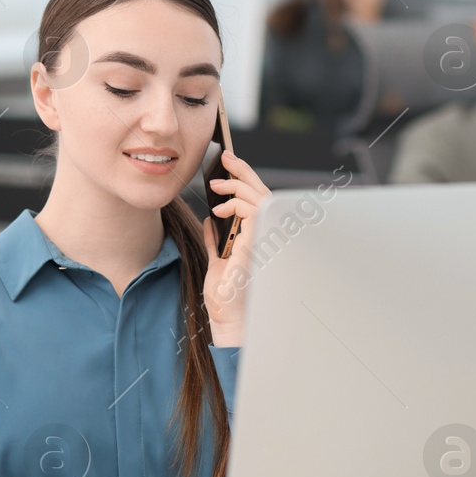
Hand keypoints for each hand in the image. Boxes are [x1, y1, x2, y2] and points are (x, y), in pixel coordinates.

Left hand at [203, 149, 270, 346]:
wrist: (226, 317)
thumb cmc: (226, 296)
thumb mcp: (217, 260)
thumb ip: (216, 240)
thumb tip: (210, 222)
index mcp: (257, 238)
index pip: (256, 201)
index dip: (246, 180)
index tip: (228, 165)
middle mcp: (265, 237)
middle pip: (262, 194)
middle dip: (244, 172)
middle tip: (226, 159)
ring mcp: (263, 240)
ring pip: (260, 199)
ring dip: (237, 187)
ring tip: (216, 186)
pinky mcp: (256, 245)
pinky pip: (252, 215)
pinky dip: (235, 207)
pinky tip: (216, 212)